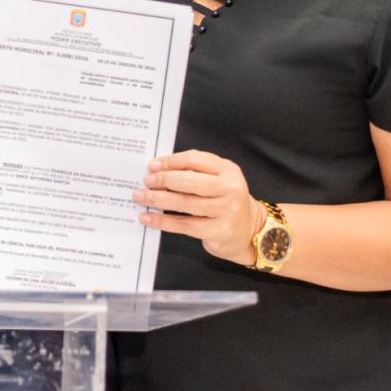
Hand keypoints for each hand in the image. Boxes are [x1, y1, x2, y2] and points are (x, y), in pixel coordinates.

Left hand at [133, 149, 264, 265]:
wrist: (249, 230)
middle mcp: (230, 188)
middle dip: (163, 180)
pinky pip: (184, 225)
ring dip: (158, 199)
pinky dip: (162, 221)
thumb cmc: (225, 200)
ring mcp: (227, 211)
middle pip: (189, 181)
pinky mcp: (219, 231)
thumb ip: (194, 171)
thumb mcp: (218, 179)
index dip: (171, 161)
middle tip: (146, 181)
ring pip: (185, 203)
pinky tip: (148, 217)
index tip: (152, 165)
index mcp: (228, 170)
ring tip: (141, 197)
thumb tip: (157, 169)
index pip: (195, 159)